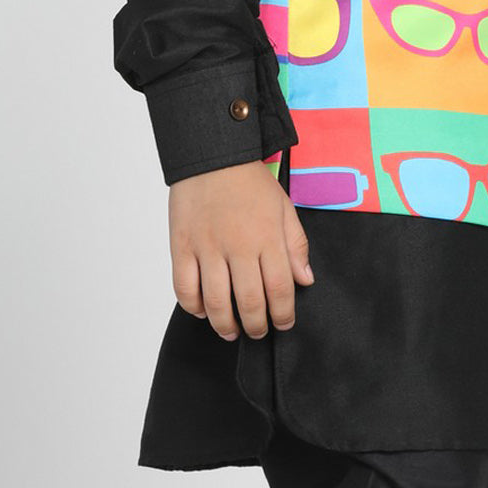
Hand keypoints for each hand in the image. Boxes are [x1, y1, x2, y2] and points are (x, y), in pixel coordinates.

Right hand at [168, 161, 314, 340]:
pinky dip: (194, 307)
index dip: (284, 314)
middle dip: (257, 326)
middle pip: (249, 302)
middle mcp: (238, 245)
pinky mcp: (182, 246)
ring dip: (226, 326)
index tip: (284, 323)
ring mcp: (207, 247)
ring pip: (216, 303)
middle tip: (258, 331)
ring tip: (232, 331)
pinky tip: (204, 310)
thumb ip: (296, 244)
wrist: (212, 155)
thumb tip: (305, 280)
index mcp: (267, 236)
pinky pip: (184, 289)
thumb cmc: (250, 182)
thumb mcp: (284, 207)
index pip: (280, 289)